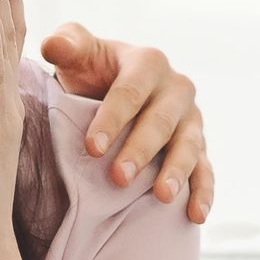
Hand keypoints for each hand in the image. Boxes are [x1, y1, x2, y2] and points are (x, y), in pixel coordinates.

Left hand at [40, 24, 213, 223]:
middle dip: (140, 150)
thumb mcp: (78, 54)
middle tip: (118, 177)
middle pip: (161, 121)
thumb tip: (53, 45)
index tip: (92, 147)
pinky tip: (196, 215)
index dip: (112, 119)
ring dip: (176, 172)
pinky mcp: (198, 145)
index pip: (130, 91)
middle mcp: (176, 88)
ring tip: (161, 196)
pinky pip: (206, 169)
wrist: (112, 88)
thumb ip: (67, 44)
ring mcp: (191, 119)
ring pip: (188, 146)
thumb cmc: (91, 72)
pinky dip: (204, 192)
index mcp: (148, 63)